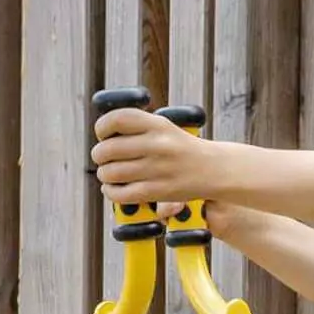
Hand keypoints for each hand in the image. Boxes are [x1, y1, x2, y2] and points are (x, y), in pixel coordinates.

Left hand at [90, 108, 223, 207]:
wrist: (214, 169)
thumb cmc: (181, 148)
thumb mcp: (164, 127)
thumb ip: (136, 128)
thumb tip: (102, 137)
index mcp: (158, 124)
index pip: (117, 119)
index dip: (102, 127)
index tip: (103, 135)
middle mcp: (158, 145)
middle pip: (107, 149)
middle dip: (99, 155)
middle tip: (104, 158)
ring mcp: (157, 169)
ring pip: (110, 173)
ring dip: (104, 175)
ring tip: (110, 174)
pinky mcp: (157, 191)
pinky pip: (119, 194)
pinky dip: (110, 192)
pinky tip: (114, 188)